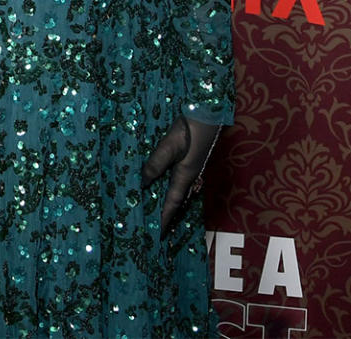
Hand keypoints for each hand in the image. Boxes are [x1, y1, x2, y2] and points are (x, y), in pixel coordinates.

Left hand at [141, 115, 219, 232]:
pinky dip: (167, 183)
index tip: (158, 234)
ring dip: (166, 198)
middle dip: (165, 212)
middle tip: (154, 224)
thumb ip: (156, 164)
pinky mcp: (189, 158)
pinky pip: (176, 177)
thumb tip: (143, 183)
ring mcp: (190, 167)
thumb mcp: (169, 147)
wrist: (206, 115)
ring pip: (176, 188)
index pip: (172, 203)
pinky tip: (160, 180)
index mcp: (185, 176)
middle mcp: (189, 175)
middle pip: (175, 199)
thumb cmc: (189, 131)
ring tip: (154, 207)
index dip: (165, 218)